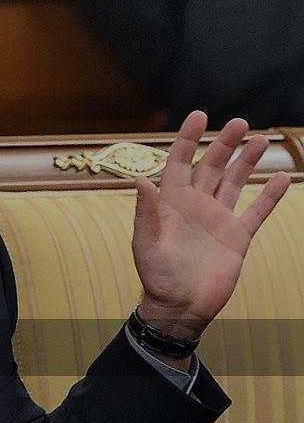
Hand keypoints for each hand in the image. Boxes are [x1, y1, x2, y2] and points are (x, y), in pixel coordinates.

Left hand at [132, 111, 289, 351]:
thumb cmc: (156, 277)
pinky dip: (269, 196)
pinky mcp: (237, 237)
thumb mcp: (146, 243)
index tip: (198, 115)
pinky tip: (282, 178)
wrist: (180, 308)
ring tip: (258, 138)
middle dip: (223, 143)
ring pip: (235, 182)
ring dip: (246, 161)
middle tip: (238, 122)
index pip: (179, 162)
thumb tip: (140, 179)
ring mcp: (217, 219)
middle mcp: (195, 205)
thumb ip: (146, 212)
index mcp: (171, 203)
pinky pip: (256, 211)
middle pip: (211, 166)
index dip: (187, 139)